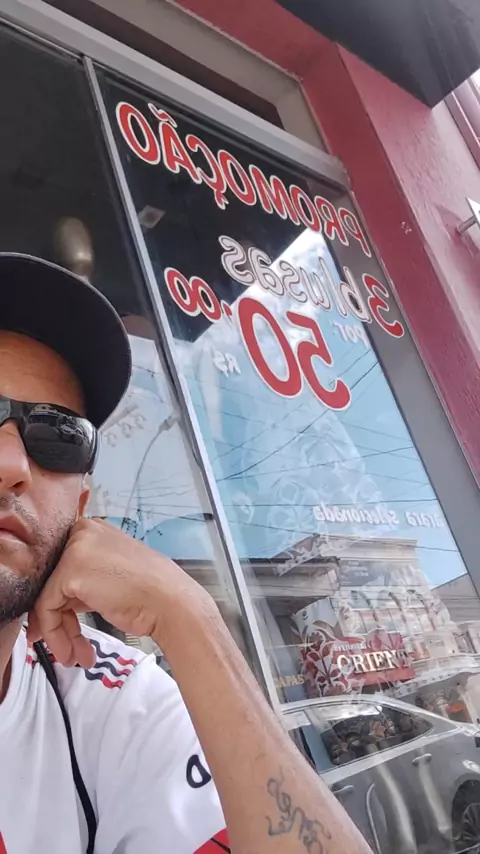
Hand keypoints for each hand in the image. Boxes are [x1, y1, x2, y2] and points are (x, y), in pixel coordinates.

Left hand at [27, 518, 205, 667]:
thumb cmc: (151, 593)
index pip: (61, 566)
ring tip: (73, 656)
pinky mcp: (69, 571)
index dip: (61, 601)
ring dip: (60, 634)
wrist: (170, 602)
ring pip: (49, 597)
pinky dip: (55, 633)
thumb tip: (63, 602)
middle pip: (53, 582)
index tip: (64, 626)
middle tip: (66, 647)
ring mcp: (74, 550)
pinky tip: (72, 651)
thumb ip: (86, 581)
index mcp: (93, 529)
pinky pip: (47, 607)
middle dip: (59, 621)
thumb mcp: (113, 575)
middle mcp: (81, 532)